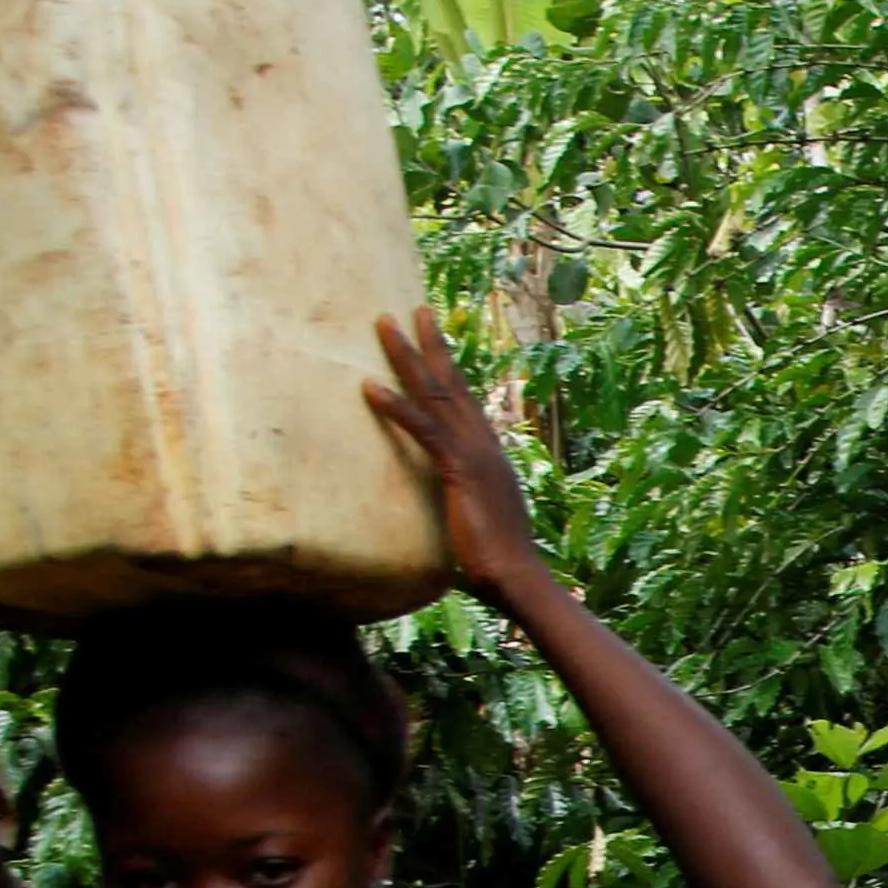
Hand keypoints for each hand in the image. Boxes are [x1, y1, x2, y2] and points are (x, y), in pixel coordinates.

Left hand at [363, 312, 547, 600]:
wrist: (518, 578)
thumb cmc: (499, 563)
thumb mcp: (478, 522)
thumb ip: (462, 506)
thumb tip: (451, 514)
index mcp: (489, 455)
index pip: (466, 401)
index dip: (449, 368)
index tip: (435, 340)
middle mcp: (484, 445)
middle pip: (452, 383)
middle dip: (431, 343)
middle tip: (413, 309)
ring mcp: (474, 454)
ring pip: (435, 393)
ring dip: (406, 356)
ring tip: (384, 325)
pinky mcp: (459, 469)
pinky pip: (421, 429)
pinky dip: (395, 405)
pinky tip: (369, 386)